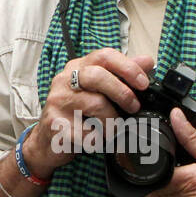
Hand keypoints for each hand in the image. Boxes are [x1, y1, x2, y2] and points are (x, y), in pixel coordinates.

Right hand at [25, 48, 153, 178]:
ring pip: (95, 104)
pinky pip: (88, 131)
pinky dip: (99, 139)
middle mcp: (64, 80)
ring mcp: (58, 101)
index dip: (127, 67)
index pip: (104, 56)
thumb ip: (121, 75)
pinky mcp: (56, 124)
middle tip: (134, 107)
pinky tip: (95, 139)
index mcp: (77, 67)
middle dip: (122, 93)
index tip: (143, 83)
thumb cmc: (76, 113)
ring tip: (111, 129)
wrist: (48, 141)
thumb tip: (147, 61)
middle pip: (97, 76)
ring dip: (112, 121)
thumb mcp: (98, 91)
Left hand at [144, 108, 195, 196]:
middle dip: (153, 180)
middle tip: (163, 169)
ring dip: (156, 196)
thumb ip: (193, 137)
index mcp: (195, 181)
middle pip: (152, 192)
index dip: (149, 167)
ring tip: (170, 183)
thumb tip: (176, 117)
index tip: (152, 160)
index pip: (153, 176)